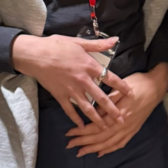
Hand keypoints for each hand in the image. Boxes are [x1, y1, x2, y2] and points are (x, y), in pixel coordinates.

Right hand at [12, 34, 132, 128]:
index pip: (110, 78)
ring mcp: (71, 90)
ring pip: (87, 107)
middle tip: (122, 120)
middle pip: (101, 98)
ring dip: (97, 118)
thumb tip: (116, 40)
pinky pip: (69, 110)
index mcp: (89, 66)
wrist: (35, 55)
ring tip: (105, 128)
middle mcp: (83, 80)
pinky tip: (81, 126)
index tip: (131, 94)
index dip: (122, 87)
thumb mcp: (79, 42)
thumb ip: (98, 44)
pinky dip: (76, 119)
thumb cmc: (57, 46)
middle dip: (113, 110)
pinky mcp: (60, 95)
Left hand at [65, 63, 167, 156]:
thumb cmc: (138, 83)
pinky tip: (100, 152)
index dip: (82, 131)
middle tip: (69, 145)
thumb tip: (94, 111)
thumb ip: (108, 100)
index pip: (97, 126)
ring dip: (94, 149)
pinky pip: (120, 144)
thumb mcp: (121, 87)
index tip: (69, 133)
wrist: (156, 86)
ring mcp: (130, 129)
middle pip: (100, 137)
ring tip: (81, 152)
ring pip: (109, 143)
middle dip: (84, 142)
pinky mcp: (134, 130)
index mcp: (120, 113)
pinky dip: (109, 149)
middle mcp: (124, 125)